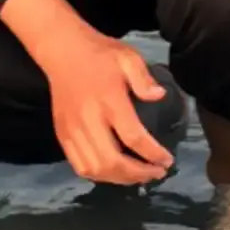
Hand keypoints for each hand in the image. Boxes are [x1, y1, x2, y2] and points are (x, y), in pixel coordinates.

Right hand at [33, 27, 174, 185]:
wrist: (61, 51)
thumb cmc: (99, 54)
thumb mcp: (127, 56)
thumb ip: (144, 78)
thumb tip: (159, 96)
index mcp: (108, 101)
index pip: (133, 137)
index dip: (152, 154)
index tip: (167, 160)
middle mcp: (88, 120)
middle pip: (112, 161)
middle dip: (138, 174)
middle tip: (157, 172)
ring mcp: (72, 130)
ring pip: (95, 168)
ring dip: (119, 179)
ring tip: (139, 175)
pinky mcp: (62, 134)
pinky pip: (79, 165)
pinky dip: (99, 175)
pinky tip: (114, 172)